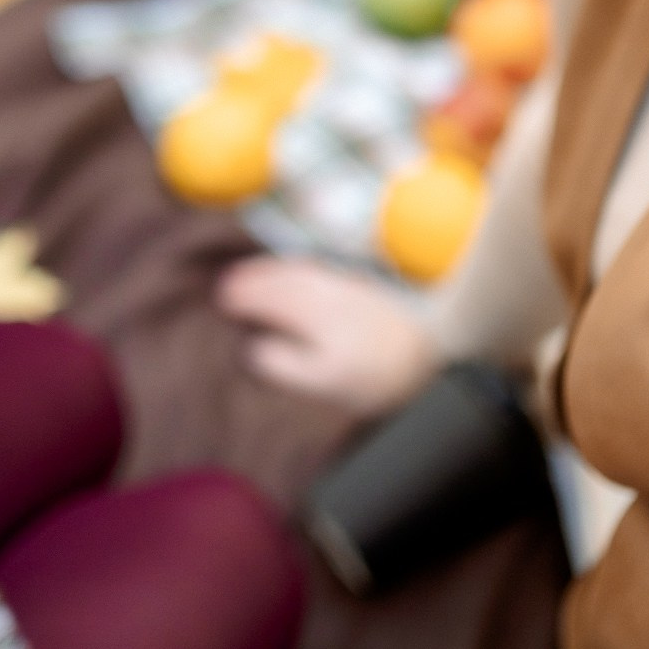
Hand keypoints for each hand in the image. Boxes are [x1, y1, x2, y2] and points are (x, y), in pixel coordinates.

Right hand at [216, 255, 440, 418]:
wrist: (427, 349)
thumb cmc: (371, 374)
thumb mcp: (322, 381)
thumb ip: (283, 365)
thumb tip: (253, 349)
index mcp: (309, 313)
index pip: (266, 298)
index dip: (241, 298)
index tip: (221, 302)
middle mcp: (321, 290)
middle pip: (277, 279)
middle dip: (249, 280)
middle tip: (225, 286)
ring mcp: (339, 282)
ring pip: (294, 269)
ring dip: (267, 269)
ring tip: (248, 274)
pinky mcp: (355, 282)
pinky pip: (312, 267)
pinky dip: (291, 267)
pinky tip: (287, 272)